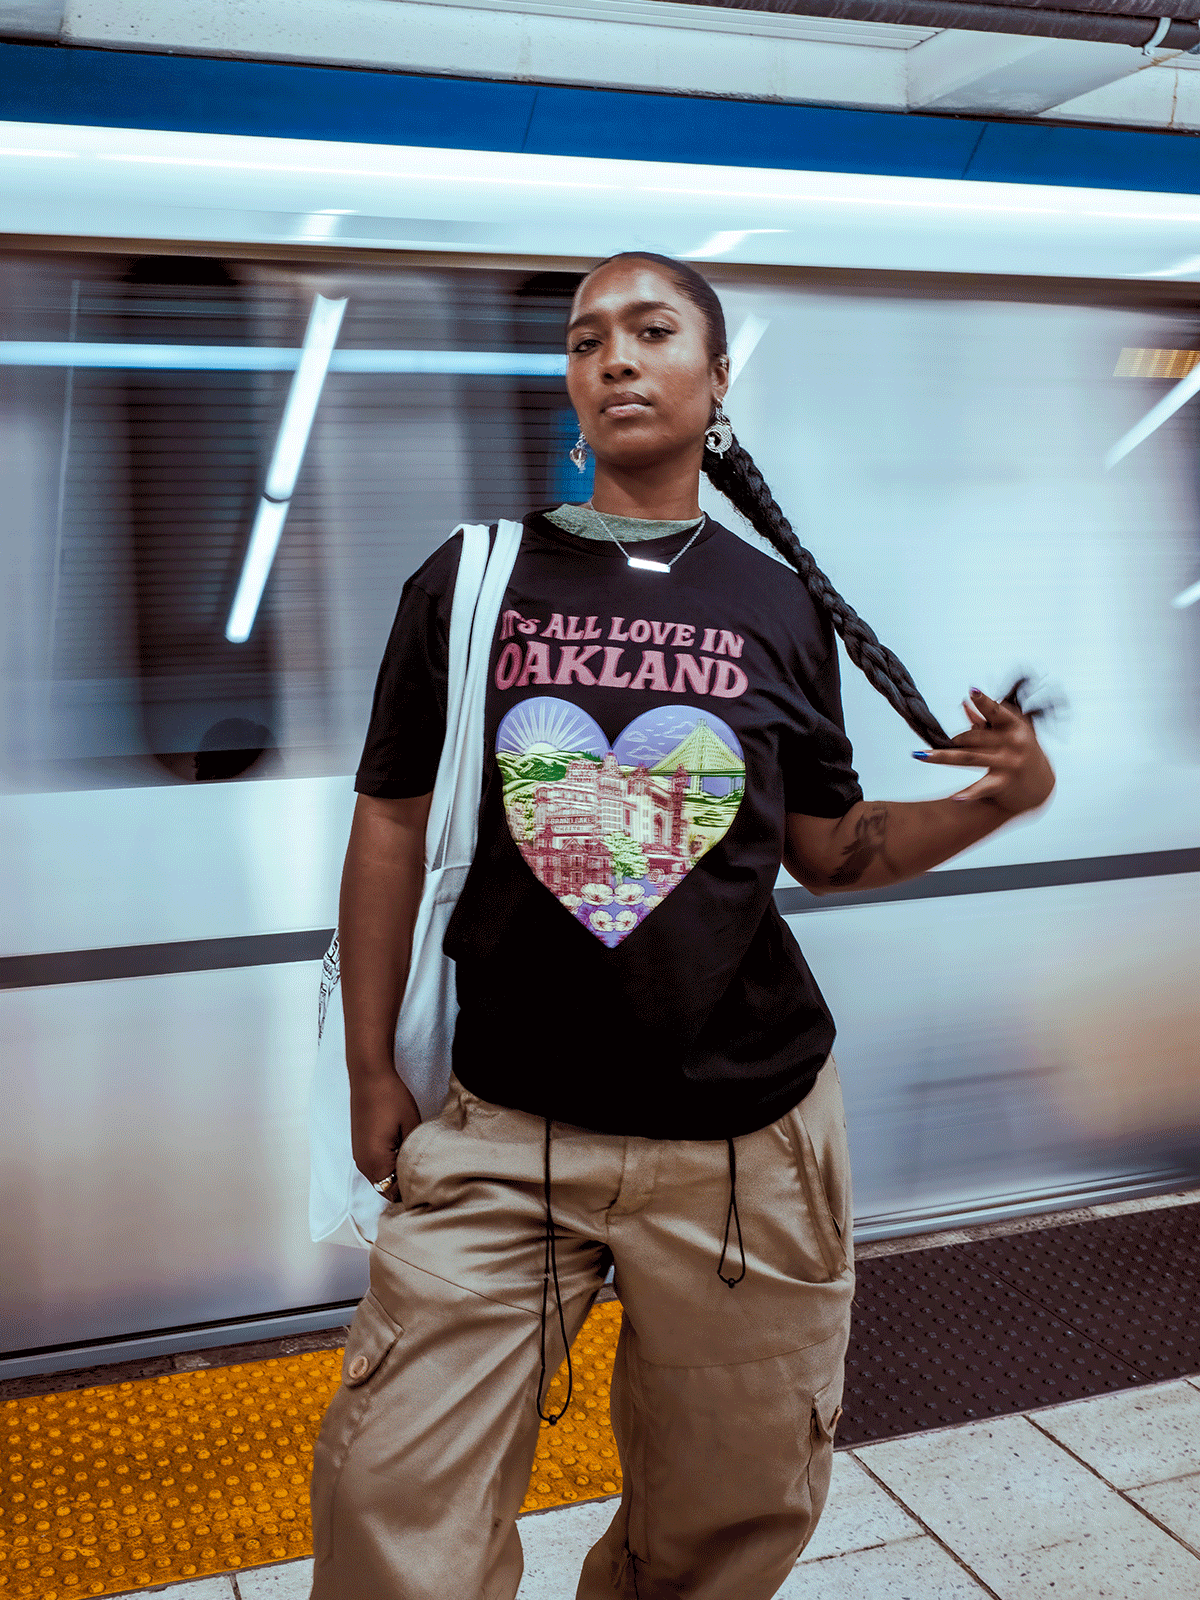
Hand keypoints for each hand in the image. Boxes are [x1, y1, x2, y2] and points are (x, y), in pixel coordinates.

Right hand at [350, 1067, 421, 1200]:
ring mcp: (359, 1156)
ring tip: (417, 1161)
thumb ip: (414, 1154)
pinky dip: (388, 1166)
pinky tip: (403, 1152)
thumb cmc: (391, 1097)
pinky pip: (375, 1167)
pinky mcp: (360, 1147)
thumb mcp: (411, 1126)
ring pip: (381, 1179)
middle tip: (427, 1173)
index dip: (413, 1191)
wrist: (369, 1076)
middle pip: (387, 1190)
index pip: (395, 1193)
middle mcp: (363, 1164)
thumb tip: (421, 1173)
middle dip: (405, 1185)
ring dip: (396, 1175)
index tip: (430, 1183)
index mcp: (375, 1162)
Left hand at [918, 688, 1055, 814]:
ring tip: (921, 755)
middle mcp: (1012, 744)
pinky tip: (955, 798)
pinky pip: (982, 788)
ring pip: (969, 758)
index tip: (972, 691)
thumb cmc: (1022, 754)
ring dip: (943, 756)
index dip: (984, 702)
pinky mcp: (1003, 783)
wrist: (1041, 787)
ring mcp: (1008, 764)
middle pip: (974, 738)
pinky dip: (969, 794)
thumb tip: (964, 703)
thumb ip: (986, 719)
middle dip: (956, 739)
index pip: (996, 712)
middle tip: (945, 742)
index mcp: (1014, 727)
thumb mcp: (1009, 734)